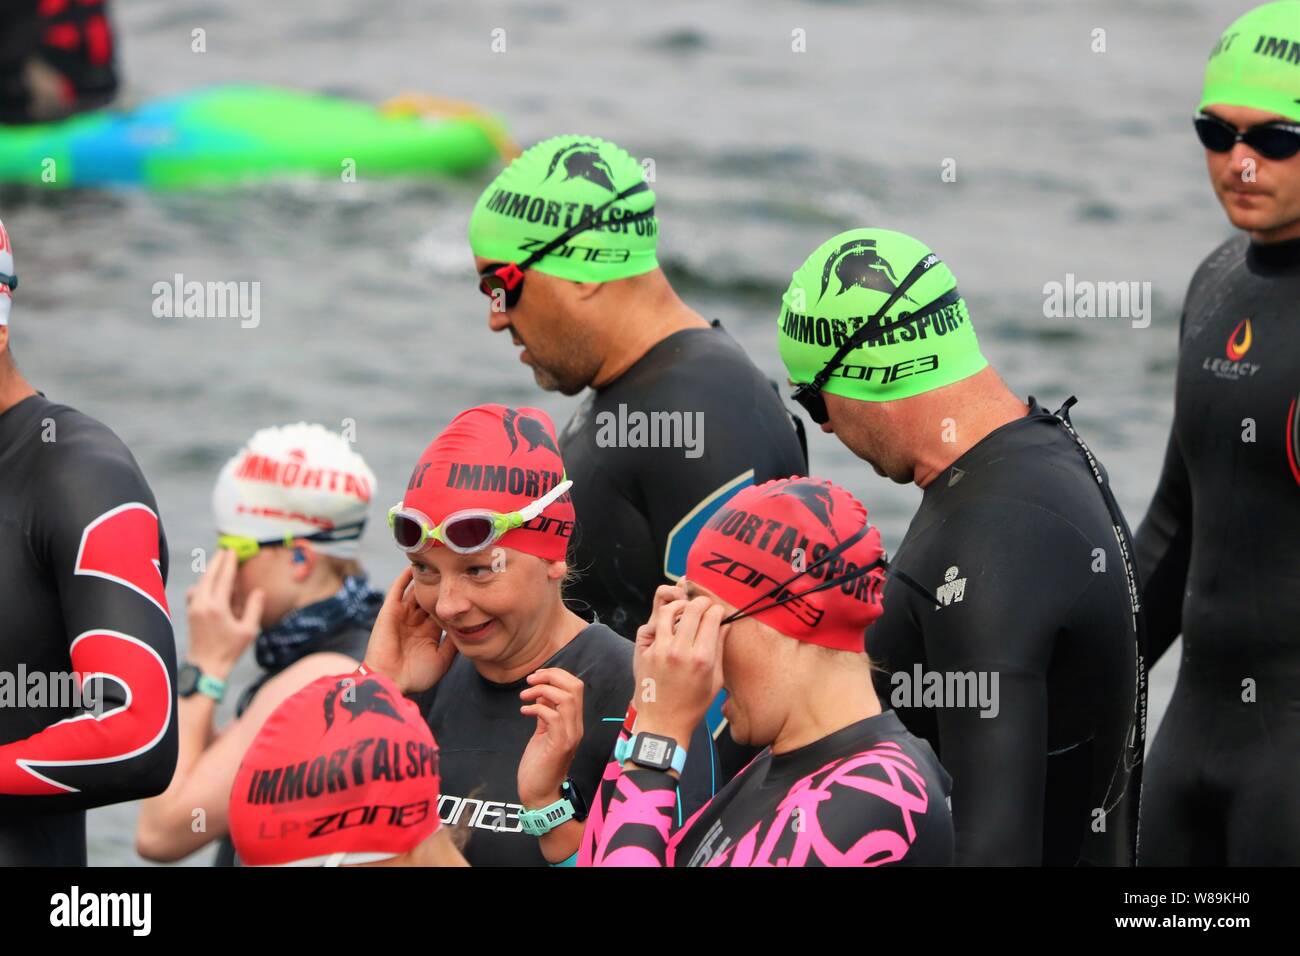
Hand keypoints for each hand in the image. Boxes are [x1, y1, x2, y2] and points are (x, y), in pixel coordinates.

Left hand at [186, 548, 261, 678]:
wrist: (205, 667)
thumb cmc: (229, 651)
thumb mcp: (248, 631)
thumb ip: (254, 608)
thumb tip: (258, 591)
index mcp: (217, 607)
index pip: (223, 578)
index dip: (229, 563)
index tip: (232, 551)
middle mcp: (202, 604)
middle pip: (208, 576)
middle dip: (216, 562)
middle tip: (224, 551)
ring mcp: (193, 608)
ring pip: (200, 583)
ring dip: (209, 571)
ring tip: (218, 564)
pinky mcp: (189, 613)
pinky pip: (194, 592)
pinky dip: (201, 584)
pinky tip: (205, 585)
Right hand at [363, 567, 456, 694]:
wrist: (391, 681)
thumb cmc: (416, 676)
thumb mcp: (442, 659)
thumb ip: (453, 642)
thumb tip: (468, 628)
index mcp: (429, 632)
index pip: (443, 610)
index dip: (453, 599)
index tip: (467, 585)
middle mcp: (416, 621)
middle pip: (430, 597)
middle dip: (440, 584)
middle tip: (454, 565)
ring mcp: (403, 615)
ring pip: (415, 590)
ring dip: (424, 577)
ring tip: (436, 559)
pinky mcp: (390, 611)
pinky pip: (398, 589)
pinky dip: (405, 577)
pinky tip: (414, 564)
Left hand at [516, 668, 585, 807]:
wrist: (540, 795)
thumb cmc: (539, 765)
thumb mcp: (543, 732)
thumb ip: (546, 712)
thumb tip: (542, 691)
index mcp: (572, 721)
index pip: (575, 686)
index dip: (556, 675)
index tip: (536, 677)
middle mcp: (575, 726)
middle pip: (575, 687)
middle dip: (551, 676)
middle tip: (530, 680)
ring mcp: (570, 736)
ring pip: (567, 699)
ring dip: (542, 691)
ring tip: (525, 696)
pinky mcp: (560, 745)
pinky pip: (553, 716)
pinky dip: (536, 708)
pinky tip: (524, 712)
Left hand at [633, 597, 727, 744]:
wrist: (663, 723)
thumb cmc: (692, 706)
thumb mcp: (715, 681)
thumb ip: (719, 650)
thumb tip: (724, 626)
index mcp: (702, 658)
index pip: (711, 618)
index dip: (716, 610)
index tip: (717, 611)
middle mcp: (680, 651)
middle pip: (692, 609)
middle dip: (701, 602)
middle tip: (703, 604)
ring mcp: (659, 650)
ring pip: (668, 611)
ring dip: (679, 606)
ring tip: (684, 609)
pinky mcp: (644, 653)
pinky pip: (651, 626)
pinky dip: (661, 621)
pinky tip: (668, 625)